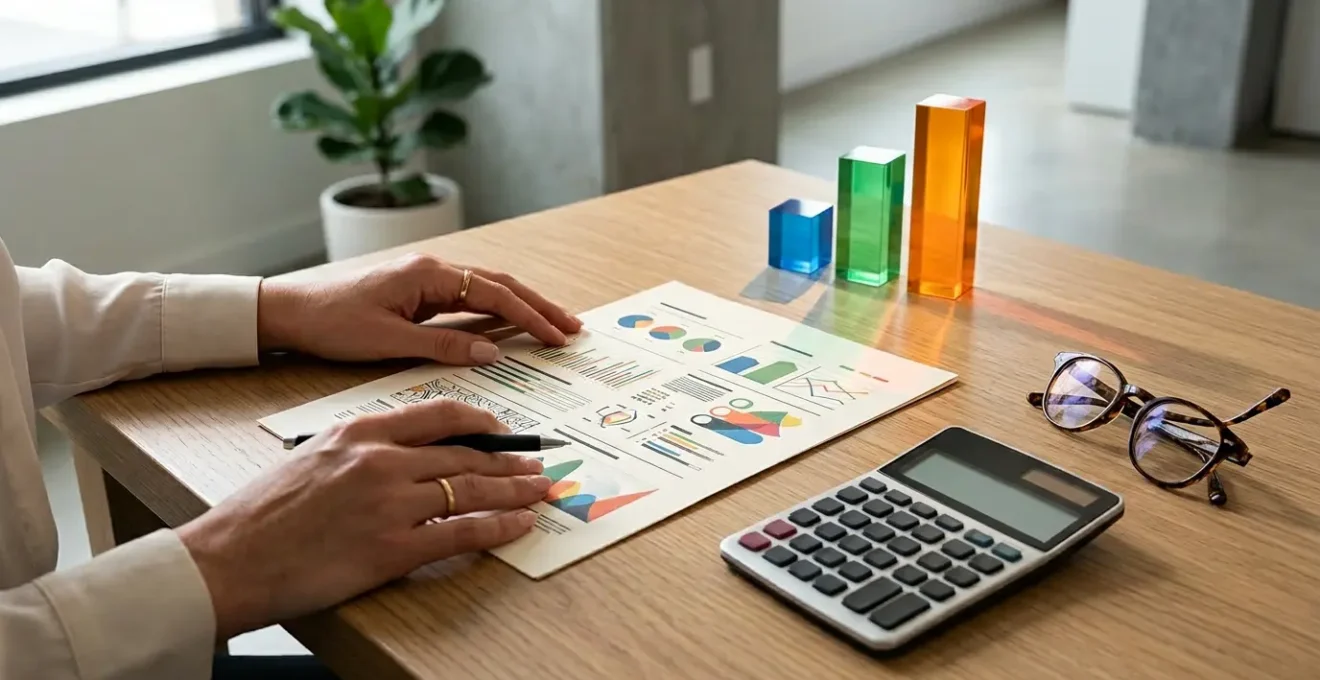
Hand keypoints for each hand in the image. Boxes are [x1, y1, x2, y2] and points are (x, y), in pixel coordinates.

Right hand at [177, 400, 549, 639]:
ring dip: (514, 491)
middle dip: (508, 460)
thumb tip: (401, 456)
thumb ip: (358, 450)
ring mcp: (389, 504)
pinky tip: (520, 525)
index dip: (480, 421)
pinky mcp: (392, 549)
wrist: (227, 559)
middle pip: (464, 453)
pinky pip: (462, 533)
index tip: (501, 429)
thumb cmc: (259, 515)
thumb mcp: (310, 458)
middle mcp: (380, 460)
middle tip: (536, 463)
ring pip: (472, 490)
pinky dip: (499, 528)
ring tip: (539, 491)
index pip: (438, 415)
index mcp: (359, 432)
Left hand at [256, 253, 582, 364]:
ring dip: (522, 306)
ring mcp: (425, 278)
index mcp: (428, 275)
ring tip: (553, 324)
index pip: (495, 294)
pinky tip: (510, 324)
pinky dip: (496, 310)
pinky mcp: (417, 291)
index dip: (531, 317)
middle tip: (573, 327)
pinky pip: (467, 298)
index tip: (559, 337)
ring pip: (486, 289)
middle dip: (540, 305)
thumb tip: (493, 351)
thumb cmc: (330, 324)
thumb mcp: (387, 341)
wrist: (288, 311)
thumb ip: (443, 345)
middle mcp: (432, 269)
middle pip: (500, 285)